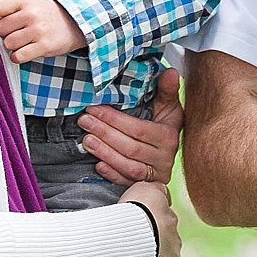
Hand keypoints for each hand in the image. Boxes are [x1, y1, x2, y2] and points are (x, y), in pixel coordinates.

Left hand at [0, 0, 85, 63]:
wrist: (74, 22)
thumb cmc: (44, 12)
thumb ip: (8, 3)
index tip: (9, 18)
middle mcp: (31, 13)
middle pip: (0, 29)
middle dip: (6, 32)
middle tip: (18, 31)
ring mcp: (38, 30)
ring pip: (8, 43)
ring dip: (13, 45)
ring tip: (23, 41)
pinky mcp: (44, 46)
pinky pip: (18, 56)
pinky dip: (18, 56)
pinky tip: (24, 51)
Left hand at [79, 67, 183, 184]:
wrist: (169, 152)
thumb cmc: (165, 125)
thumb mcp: (168, 106)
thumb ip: (167, 90)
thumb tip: (170, 72)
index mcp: (169, 136)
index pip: (139, 129)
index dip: (115, 120)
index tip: (95, 108)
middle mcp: (164, 157)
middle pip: (130, 148)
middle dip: (104, 133)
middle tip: (85, 121)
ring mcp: (155, 173)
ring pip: (128, 166)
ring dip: (105, 153)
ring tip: (86, 140)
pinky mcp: (145, 185)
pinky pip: (127, 182)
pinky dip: (112, 174)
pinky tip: (98, 164)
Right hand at [120, 181, 181, 256]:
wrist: (130, 239)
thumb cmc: (132, 213)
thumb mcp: (143, 188)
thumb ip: (154, 189)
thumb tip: (162, 191)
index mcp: (170, 216)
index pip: (163, 219)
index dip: (149, 223)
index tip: (135, 228)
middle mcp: (176, 237)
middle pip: (166, 241)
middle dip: (154, 243)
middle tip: (132, 246)